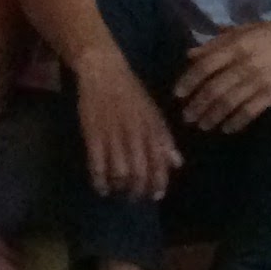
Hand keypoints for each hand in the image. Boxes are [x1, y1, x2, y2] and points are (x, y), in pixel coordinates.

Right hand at [76, 51, 182, 197]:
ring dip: (120, 188)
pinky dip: (100, 181)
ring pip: (120, 173)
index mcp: (152, 129)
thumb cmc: (131, 92)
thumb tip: (177, 164)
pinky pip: (97, 165)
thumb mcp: (153, 112)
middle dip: (138, 191)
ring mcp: (113, 136)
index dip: (159, 184)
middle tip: (135, 197)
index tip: (156, 196)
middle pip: (140, 173)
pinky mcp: (93, 135)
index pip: (160, 164)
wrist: (104, 72)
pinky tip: (101, 188)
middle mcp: (135, 135)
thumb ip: (164, 139)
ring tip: (119, 191)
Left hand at [174, 18, 270, 134]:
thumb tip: (190, 55)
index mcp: (236, 45)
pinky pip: (249, 112)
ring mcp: (259, 80)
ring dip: (213, 116)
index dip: (189, 81)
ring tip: (203, 125)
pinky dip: (236, 122)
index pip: (205, 66)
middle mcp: (244, 63)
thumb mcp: (244, 31)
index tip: (177, 94)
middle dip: (197, 105)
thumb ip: (217, 43)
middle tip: (187, 117)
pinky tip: (226, 129)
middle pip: (214, 88)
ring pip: (229, 103)